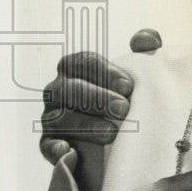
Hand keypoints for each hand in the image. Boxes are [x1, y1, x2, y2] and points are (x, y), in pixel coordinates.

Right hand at [39, 30, 160, 163]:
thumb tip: (145, 39)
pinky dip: (55, 149)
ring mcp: (52, 117)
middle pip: (69, 89)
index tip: (129, 86)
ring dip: (86, 125)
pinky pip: (46, 146)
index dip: (105, 73)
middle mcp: (60, 90)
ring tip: (112, 133)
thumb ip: (145, 51)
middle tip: (124, 109)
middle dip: (97, 99)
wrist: (122, 139)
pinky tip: (70, 151)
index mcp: (76, 69)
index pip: (84, 62)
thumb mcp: (140, 74)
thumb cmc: (126, 99)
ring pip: (59, 118)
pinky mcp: (51, 144)